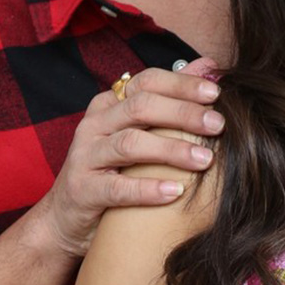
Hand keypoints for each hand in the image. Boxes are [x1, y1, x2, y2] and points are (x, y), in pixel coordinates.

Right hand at [40, 60, 223, 257]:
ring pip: (131, 144)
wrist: (66, 218)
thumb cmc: (113, 171)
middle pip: (141, 107)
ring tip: (204, 160)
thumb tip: (208, 66)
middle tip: (218, 125)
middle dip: (183, 113)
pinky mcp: (82, 190)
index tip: (216, 93)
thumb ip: (171, 99)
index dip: (182, 84)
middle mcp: (94, 124)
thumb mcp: (139, 132)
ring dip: (172, 149)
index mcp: (109, 104)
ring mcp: (85, 156)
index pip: (147, 82)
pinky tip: (176, 192)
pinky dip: (148, 189)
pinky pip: (118, 187)